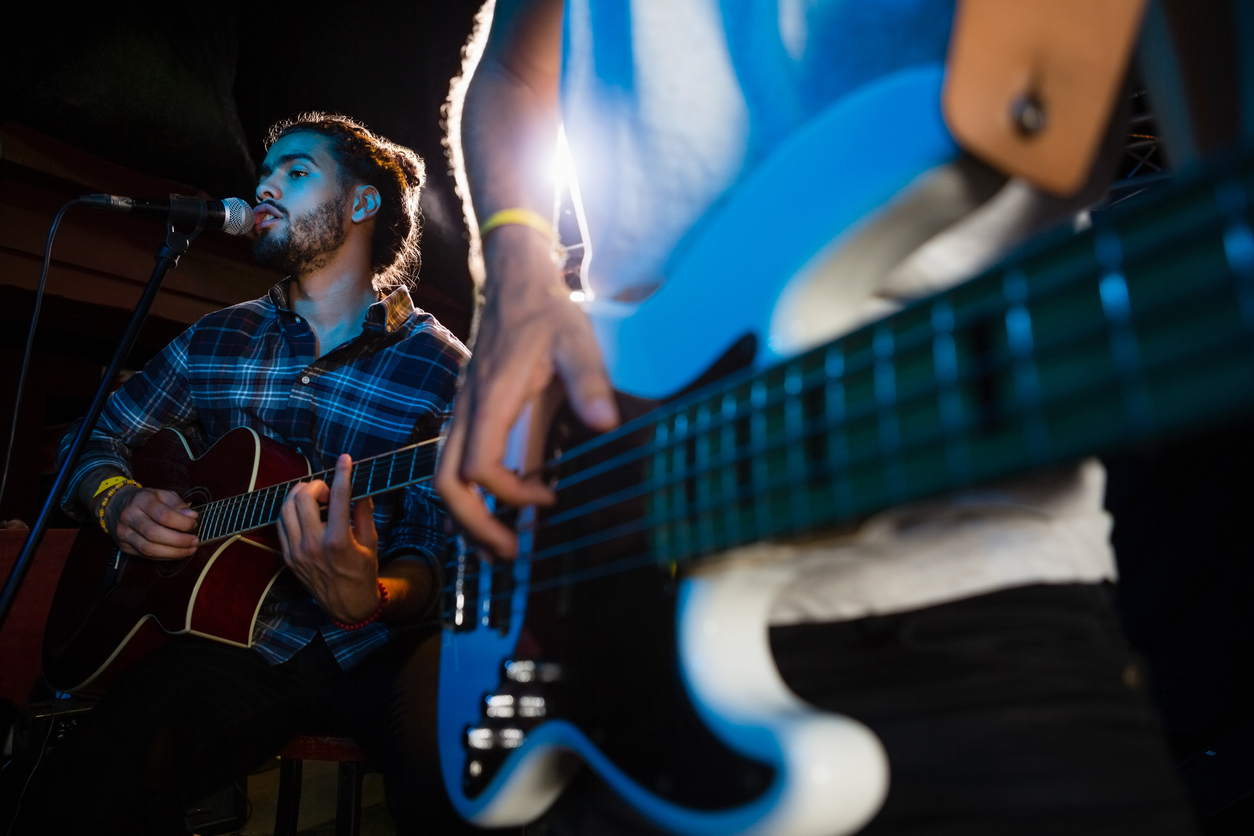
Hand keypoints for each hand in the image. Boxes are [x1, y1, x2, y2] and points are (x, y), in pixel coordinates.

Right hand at [111, 487, 198, 559]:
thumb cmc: (146, 500)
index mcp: (141, 501)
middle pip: (154, 534)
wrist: (116, 505)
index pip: (163, 515)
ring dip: (173, 552)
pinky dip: (164, 556)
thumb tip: (192, 517)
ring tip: (189, 550)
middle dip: (179, 541)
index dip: (182, 523)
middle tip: (195, 541)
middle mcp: (129, 517)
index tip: (194, 524)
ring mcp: (124, 533)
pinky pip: (145, 556)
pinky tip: (176, 553)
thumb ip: (178, 504)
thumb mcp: (163, 494)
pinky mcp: (124, 546)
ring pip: (149, 548)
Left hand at [276, 454, 382, 623]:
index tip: (345, 460)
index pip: (338, 496)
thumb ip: (363, 513)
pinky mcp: (288, 556)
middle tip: (328, 489)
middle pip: (303, 497)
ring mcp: (297, 551)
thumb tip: (359, 490)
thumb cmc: (363, 573)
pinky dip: (290, 511)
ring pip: (286, 508)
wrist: (348, 605)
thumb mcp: (371, 542)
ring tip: (314, 497)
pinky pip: (281, 524)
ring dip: (299, 495)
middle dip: (316, 485)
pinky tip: (303, 512)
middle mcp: (313, 544)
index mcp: (338, 540)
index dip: (342, 473)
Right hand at [435, 226, 618, 557]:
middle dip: (474, 526)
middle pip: (447, 484)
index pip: (480, 467)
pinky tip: (487, 511)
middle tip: (511, 553)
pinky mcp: (466, 410)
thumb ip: (589, 381)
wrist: (514, 281)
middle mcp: (467, 409)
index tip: (548, 498)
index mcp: (491, 398)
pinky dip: (463, 495)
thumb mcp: (577, 341)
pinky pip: (449, 462)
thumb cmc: (547, 312)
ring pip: (441, 476)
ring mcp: (462, 410)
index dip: (510, 494)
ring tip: (497, 546)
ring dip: (465, 517)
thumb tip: (605, 424)